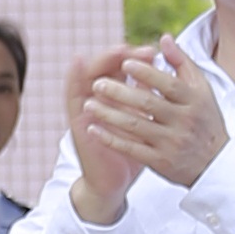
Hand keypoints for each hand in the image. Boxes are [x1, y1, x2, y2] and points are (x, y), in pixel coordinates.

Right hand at [58, 44, 138, 218]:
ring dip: (102, 61)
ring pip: (87, 75)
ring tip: (117, 51)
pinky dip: (73, 78)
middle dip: (121, 54)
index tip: (153, 51)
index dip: (136, 56)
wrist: (114, 183)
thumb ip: (150, 96)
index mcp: (116, 97)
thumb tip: (162, 70)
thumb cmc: (132, 151)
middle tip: (139, 50)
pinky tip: (79, 64)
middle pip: (104, 66)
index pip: (123, 67)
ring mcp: (86, 109)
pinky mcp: (77, 121)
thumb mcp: (145, 122)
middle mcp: (99, 99)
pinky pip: (72, 96)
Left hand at [79, 38, 227, 191]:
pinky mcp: (161, 162)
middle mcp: (184, 121)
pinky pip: (132, 149)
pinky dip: (111, 139)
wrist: (216, 165)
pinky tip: (93, 129)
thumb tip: (164, 38)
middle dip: (120, 93)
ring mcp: (172, 143)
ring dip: (110, 115)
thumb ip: (182, 63)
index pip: (168, 84)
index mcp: (194, 100)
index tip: (124, 62)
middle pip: (148, 103)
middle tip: (97, 84)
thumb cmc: (205, 120)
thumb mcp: (202, 90)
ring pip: (136, 126)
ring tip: (88, 104)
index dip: (146, 73)